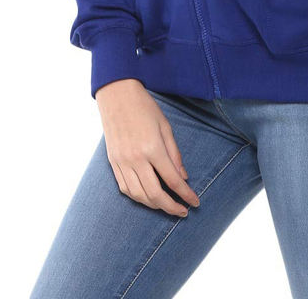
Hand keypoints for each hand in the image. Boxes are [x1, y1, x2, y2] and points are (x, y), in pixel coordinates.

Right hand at [94, 78, 200, 217]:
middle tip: (182, 211)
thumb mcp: (166, 127)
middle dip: (171, 207)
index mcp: (153, 148)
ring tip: (166, 205)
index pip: (172, 180)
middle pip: (155, 194)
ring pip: (138, 196)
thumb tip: (184, 178)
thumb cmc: (144, 108)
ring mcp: (122, 162)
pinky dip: (138, 197)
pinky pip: (125, 188)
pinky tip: (147, 198)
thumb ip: (175, 155)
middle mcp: (136, 159)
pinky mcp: (113, 163)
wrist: (117, 95)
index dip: (185, 195)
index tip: (195, 203)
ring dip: (154, 205)